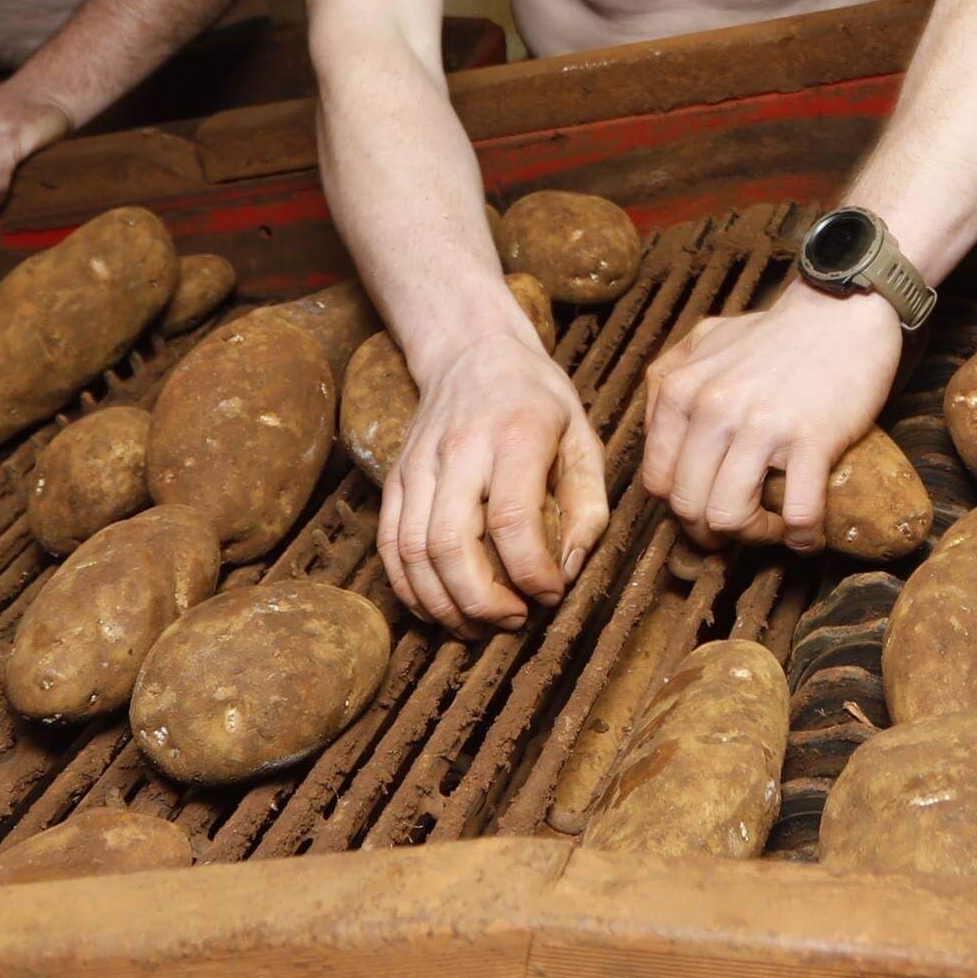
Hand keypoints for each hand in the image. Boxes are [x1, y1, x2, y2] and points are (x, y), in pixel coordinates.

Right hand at [378, 327, 604, 633]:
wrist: (471, 351)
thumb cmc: (537, 400)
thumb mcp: (583, 438)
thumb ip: (587, 507)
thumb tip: (567, 572)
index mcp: (516, 435)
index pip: (512, 520)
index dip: (532, 573)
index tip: (552, 593)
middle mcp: (460, 450)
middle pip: (453, 545)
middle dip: (483, 601)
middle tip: (515, 621)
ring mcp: (419, 465)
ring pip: (414, 552)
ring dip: (445, 605)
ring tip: (479, 626)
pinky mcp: (395, 479)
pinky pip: (389, 546)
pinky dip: (409, 589)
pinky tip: (439, 609)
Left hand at [640, 286, 904, 550]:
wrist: (841, 311)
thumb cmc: (776, 333)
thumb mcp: (704, 341)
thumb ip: (668, 379)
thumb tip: (656, 433)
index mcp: (681, 391)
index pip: (658, 481)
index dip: (682, 509)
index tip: (710, 507)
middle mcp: (713, 409)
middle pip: (690, 507)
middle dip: (714, 532)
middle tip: (743, 526)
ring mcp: (762, 426)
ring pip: (730, 517)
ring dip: (755, 537)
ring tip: (775, 528)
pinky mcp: (812, 439)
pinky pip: (798, 513)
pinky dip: (802, 537)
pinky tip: (808, 534)